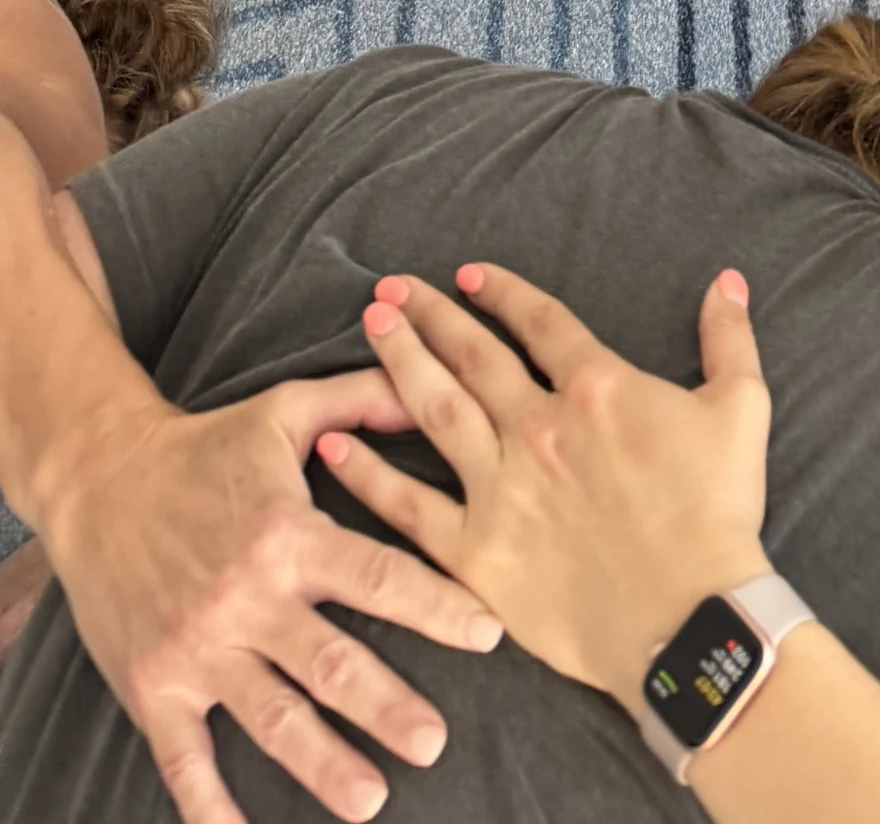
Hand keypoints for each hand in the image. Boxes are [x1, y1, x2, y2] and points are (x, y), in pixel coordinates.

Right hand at [36, 370, 494, 823]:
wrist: (102, 482)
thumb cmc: (208, 447)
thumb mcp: (287, 410)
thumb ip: (365, 401)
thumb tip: (436, 386)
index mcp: (290, 533)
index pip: (376, 575)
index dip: (436, 605)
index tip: (489, 634)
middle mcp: (248, 598)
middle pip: (329, 661)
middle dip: (384, 706)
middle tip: (434, 741)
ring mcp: (199, 648)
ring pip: (269, 716)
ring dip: (321, 762)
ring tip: (371, 799)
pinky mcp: (153, 685)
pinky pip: (183, 756)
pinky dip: (209, 805)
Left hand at [320, 264, 769, 714]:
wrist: (689, 617)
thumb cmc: (717, 513)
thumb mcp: (740, 409)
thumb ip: (729, 338)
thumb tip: (728, 280)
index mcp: (597, 387)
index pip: (538, 322)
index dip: (501, 292)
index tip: (468, 274)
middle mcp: (537, 427)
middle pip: (472, 357)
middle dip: (429, 316)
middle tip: (390, 289)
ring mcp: (500, 489)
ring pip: (434, 411)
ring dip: (397, 364)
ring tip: (370, 329)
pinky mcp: (476, 552)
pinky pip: (408, 507)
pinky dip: (368, 474)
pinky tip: (336, 446)